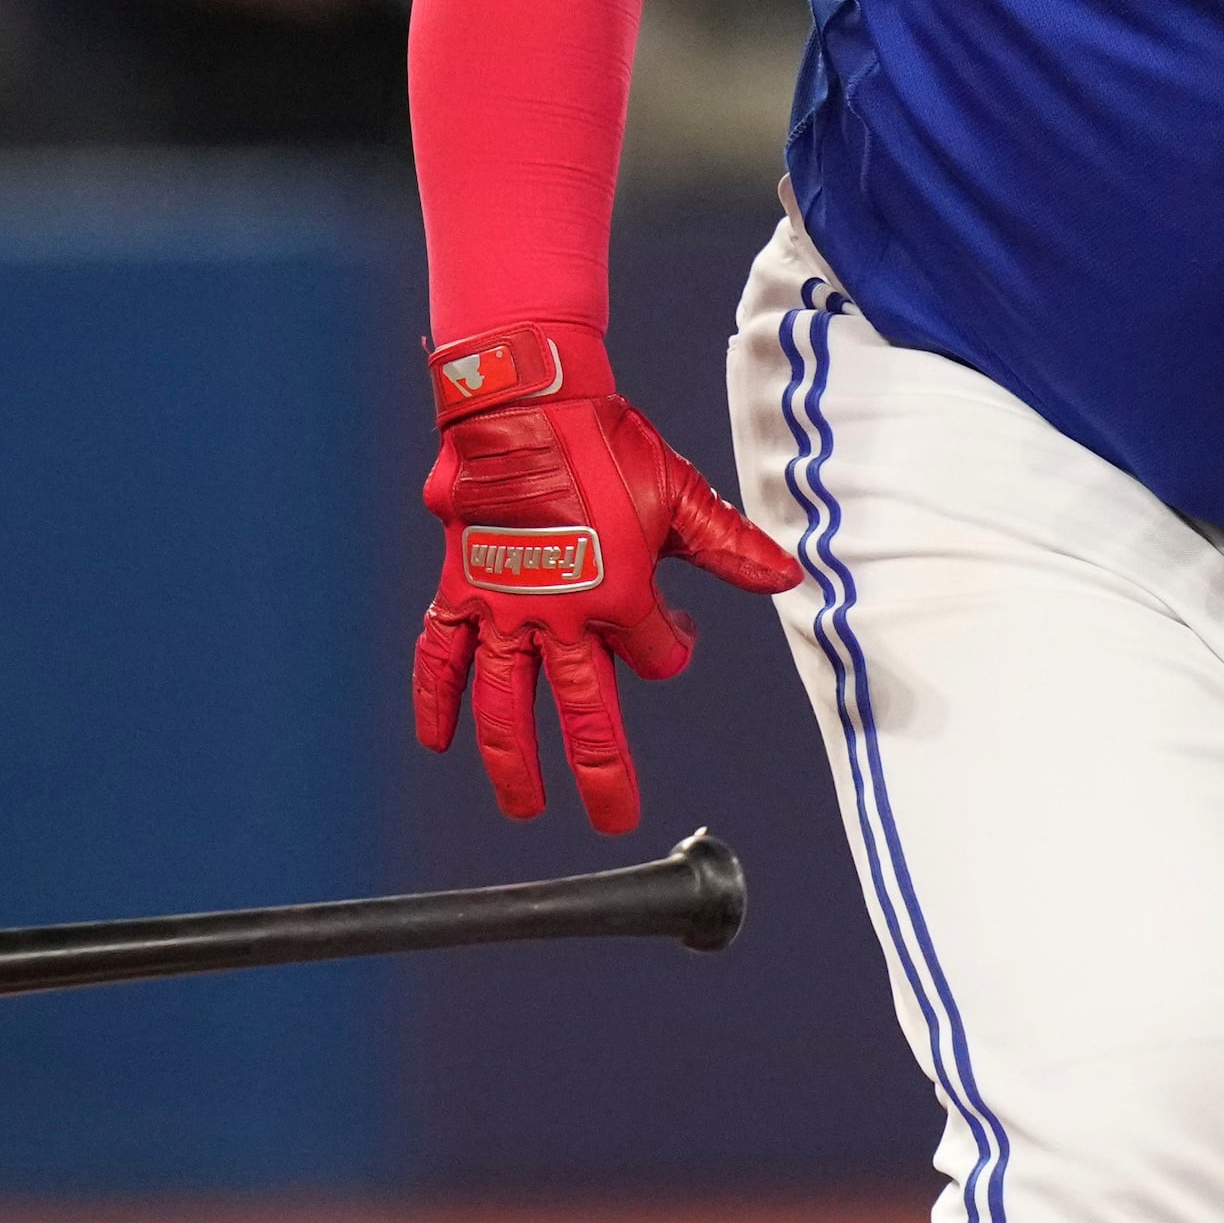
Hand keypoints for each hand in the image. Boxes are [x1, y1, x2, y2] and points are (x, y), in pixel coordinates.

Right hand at [414, 318, 799, 831]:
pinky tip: (437, 742)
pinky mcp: (464, 591)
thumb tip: (787, 577)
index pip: (659, 655)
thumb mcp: (679, 493)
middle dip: (602, 772)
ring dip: (514, 762)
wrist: (526, 405)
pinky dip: (436, 701)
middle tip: (613, 818)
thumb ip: (728, 547)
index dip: (676, 651)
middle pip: (587, 714)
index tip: (678, 636)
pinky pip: (443, 657)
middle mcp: (563, 615)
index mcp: (623, 593)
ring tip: (523, 807)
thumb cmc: (606, 443)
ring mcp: (507, 609)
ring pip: (508, 704)